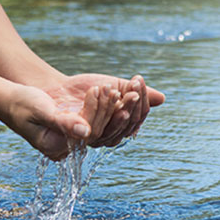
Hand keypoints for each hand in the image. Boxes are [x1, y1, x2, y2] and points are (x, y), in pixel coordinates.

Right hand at [1, 83, 121, 160]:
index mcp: (55, 147)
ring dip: (107, 108)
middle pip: (94, 131)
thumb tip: (85, 132)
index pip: (85, 133)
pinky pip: (93, 121)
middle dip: (106, 110)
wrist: (11, 101)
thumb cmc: (21, 104)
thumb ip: (62, 123)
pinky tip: (110, 93)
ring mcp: (69, 140)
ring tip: (114, 89)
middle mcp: (65, 147)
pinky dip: (102, 107)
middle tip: (114, 89)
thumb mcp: (41, 111)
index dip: (96, 112)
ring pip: (97, 126)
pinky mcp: (73, 130)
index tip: (99, 90)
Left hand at [44, 74, 164, 146]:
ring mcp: (89, 139)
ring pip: (108, 129)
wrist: (58, 88)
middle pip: (126, 127)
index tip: (138, 81)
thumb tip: (161, 98)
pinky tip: (98, 90)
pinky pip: (86, 126)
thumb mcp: (115, 87)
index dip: (140, 102)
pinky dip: (94, 106)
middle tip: (132, 87)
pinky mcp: (72, 135)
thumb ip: (134, 93)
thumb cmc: (87, 89)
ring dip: (113, 107)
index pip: (136, 119)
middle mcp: (106, 137)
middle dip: (130, 106)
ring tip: (117, 89)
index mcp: (119, 127)